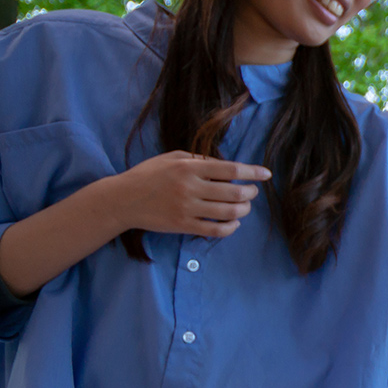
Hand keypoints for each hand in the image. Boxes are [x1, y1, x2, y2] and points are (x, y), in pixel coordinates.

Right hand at [98, 151, 269, 237]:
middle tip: (252, 192)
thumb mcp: (172, 157)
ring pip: (228, 212)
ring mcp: (187, 208)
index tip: (265, 174)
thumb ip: (198, 159)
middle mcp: (190, 187)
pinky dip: (230, 228)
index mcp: (189, 167)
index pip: (230, 169)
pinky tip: (233, 223)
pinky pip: (215, 230)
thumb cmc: (148, 174)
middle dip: (250, 192)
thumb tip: (224, 164)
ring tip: (244, 207)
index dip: (252, 172)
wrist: (122, 199)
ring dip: (243, 210)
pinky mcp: (182, 225)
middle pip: (234, 192)